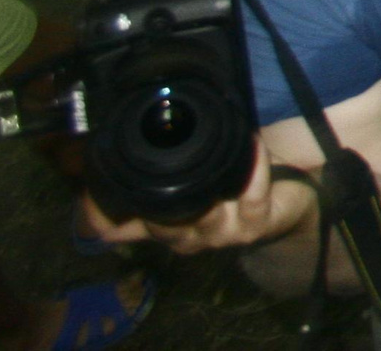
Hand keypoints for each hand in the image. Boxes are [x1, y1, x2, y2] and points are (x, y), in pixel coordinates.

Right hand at [87, 141, 315, 255]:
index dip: (101, 213)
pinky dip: (253, 168)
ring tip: (208, 152)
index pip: (119, 229)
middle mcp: (186, 237)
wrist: (286, 204)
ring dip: (206, 182)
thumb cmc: (231, 185)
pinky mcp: (256, 224)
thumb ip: (149, 173)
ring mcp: (222, 234)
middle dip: (158, 196)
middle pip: (160, 223)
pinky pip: (251, 195)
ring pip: (202, 215)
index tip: (94, 182)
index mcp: (163, 226)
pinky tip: (254, 143)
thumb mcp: (187, 179)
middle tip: (160, 160)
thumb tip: (99, 148)